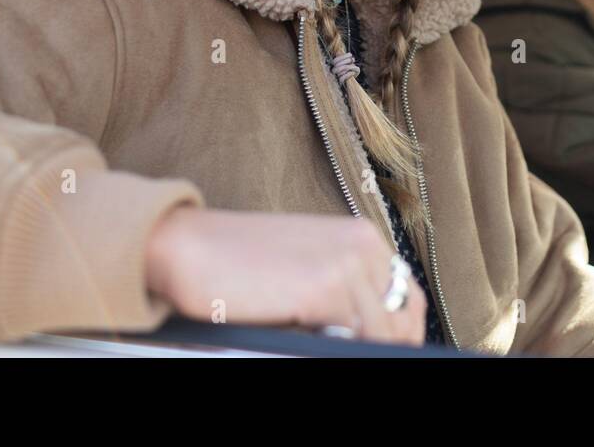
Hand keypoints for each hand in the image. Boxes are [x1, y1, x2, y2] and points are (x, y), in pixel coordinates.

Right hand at [144, 206, 426, 345]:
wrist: (186, 246)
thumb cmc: (236, 262)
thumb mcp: (306, 267)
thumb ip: (344, 289)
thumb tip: (372, 333)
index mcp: (360, 235)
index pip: (407, 294)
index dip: (405, 331)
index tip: (391, 351)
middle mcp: (362, 243)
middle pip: (404, 315)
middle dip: (390, 344)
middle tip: (364, 358)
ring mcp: (346, 264)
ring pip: (384, 332)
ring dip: (363, 348)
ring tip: (327, 347)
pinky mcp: (325, 288)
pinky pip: (358, 338)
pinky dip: (343, 350)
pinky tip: (311, 345)